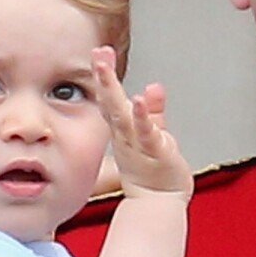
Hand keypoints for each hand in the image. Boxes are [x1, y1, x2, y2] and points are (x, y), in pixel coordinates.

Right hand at [92, 48, 192, 202]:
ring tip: (105, 68)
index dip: (104, 77)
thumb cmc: (154, 173)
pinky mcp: (155, 152)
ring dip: (113, 91)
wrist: (158, 204)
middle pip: (110, 103)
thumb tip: (153, 86)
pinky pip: (146, 132)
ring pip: (122, 115)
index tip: (99, 52)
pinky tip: (138, 99)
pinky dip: (142, 116)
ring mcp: (137, 144)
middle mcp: (126, 136)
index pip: (110, 100)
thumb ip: (154, 111)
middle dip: (103, 77)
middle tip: (97, 53)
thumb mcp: (152, 135)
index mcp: (123, 131)